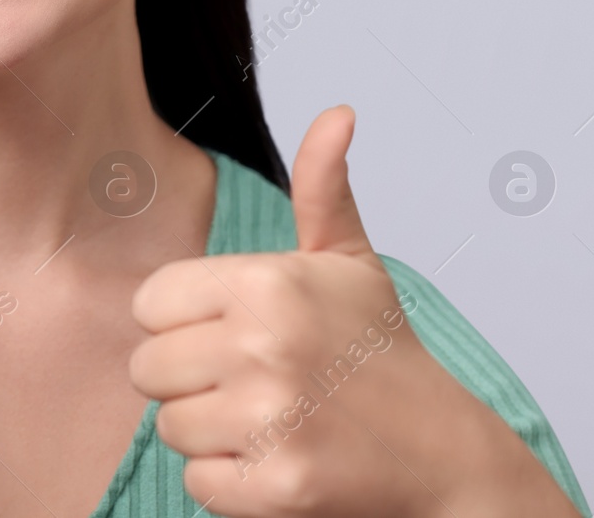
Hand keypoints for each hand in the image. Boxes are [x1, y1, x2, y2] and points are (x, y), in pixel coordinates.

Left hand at [128, 106, 455, 516]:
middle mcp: (263, 344)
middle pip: (148, 368)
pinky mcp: (278, 486)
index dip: (181, 323)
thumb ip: (323, 186)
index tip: (230, 333)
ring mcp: (270, 418)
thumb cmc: (382, 353)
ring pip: (170, 427)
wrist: (445, 454)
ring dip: (211, 433)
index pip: (149, 303)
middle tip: (254, 382)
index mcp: (267, 283)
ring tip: (271, 420)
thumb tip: (338, 112)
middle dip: (191, 380)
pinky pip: (198, 483)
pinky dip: (231, 484)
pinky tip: (279, 460)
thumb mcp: (350, 261)